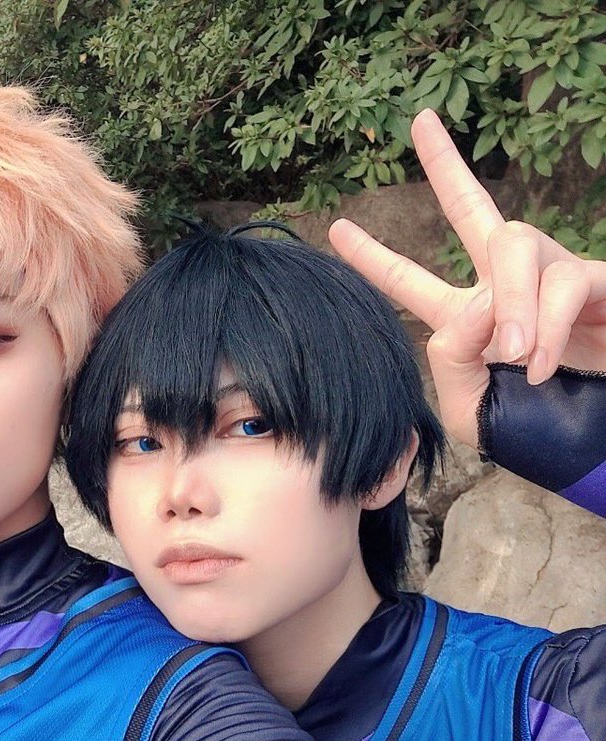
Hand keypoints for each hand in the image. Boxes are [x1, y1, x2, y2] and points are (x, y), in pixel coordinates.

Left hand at [329, 107, 605, 447]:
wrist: (594, 444)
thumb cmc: (534, 430)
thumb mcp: (469, 409)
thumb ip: (449, 360)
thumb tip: (471, 308)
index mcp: (467, 318)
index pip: (412, 282)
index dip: (375, 258)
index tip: (336, 228)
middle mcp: (509, 285)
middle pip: (474, 210)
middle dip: (446, 165)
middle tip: (420, 120)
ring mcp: (554, 278)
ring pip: (516, 244)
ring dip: (511, 300)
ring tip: (517, 358)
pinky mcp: (598, 283)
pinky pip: (564, 280)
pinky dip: (545, 322)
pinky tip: (538, 361)